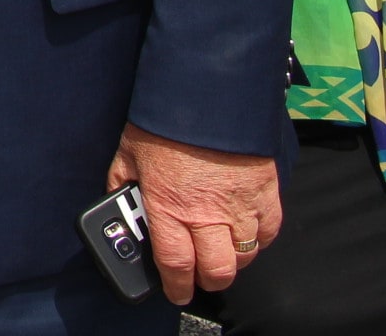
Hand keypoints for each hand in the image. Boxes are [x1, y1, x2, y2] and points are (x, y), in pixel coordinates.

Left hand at [106, 124, 280, 304]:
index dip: (176, 285)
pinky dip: (259, 238)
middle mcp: (207, 213)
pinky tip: (245, 231)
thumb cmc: (164, 121)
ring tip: (219, 251)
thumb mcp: (128, 152)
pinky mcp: (266, 192)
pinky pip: (270, 232)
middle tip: (199, 276)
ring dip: (232, 260)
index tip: (175, 292)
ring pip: (245, 256)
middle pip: (217, 271)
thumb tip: (116, 201)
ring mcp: (241, 205)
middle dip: (207, 280)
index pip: (175, 264)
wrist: (207, 92)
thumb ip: (122, 182)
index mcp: (170, 207)